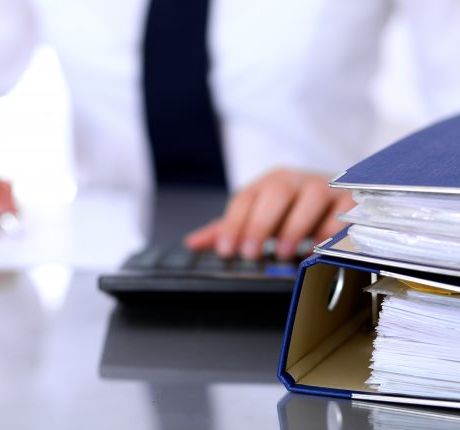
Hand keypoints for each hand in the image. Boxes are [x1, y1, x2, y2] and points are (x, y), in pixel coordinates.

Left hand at [185, 168, 353, 259]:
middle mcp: (295, 180)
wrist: (336, 194)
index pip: (245, 198)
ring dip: (295, 226)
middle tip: (249, 253)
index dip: (233, 224)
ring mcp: (324, 187)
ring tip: (282, 252)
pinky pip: (342, 211)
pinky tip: (317, 249)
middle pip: (276, 192)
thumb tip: (192, 242)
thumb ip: (229, 229)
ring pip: (311, 197)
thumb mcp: (258, 216)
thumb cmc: (290, 209)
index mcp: (269, 182)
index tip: (225, 250)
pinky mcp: (348, 201)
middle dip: (260, 224)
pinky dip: (329, 231)